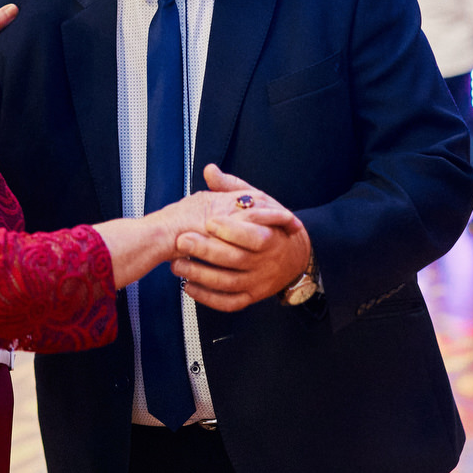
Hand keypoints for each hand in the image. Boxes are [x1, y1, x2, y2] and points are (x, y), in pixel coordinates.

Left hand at [173, 165, 312, 312]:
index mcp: (271, 237)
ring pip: (229, 283)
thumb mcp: (260, 202)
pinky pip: (229, 302)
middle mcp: (265, 263)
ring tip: (176, 264)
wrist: (296, 257)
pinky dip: (208, 298)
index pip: (254, 236)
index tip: (209, 221)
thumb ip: (233, 188)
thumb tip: (210, 170)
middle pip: (236, 260)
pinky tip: (188, 286)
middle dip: (206, 250)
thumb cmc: (273, 226)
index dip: (231, 230)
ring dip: (200, 275)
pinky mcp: (251, 297)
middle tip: (181, 240)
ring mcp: (258, 282)